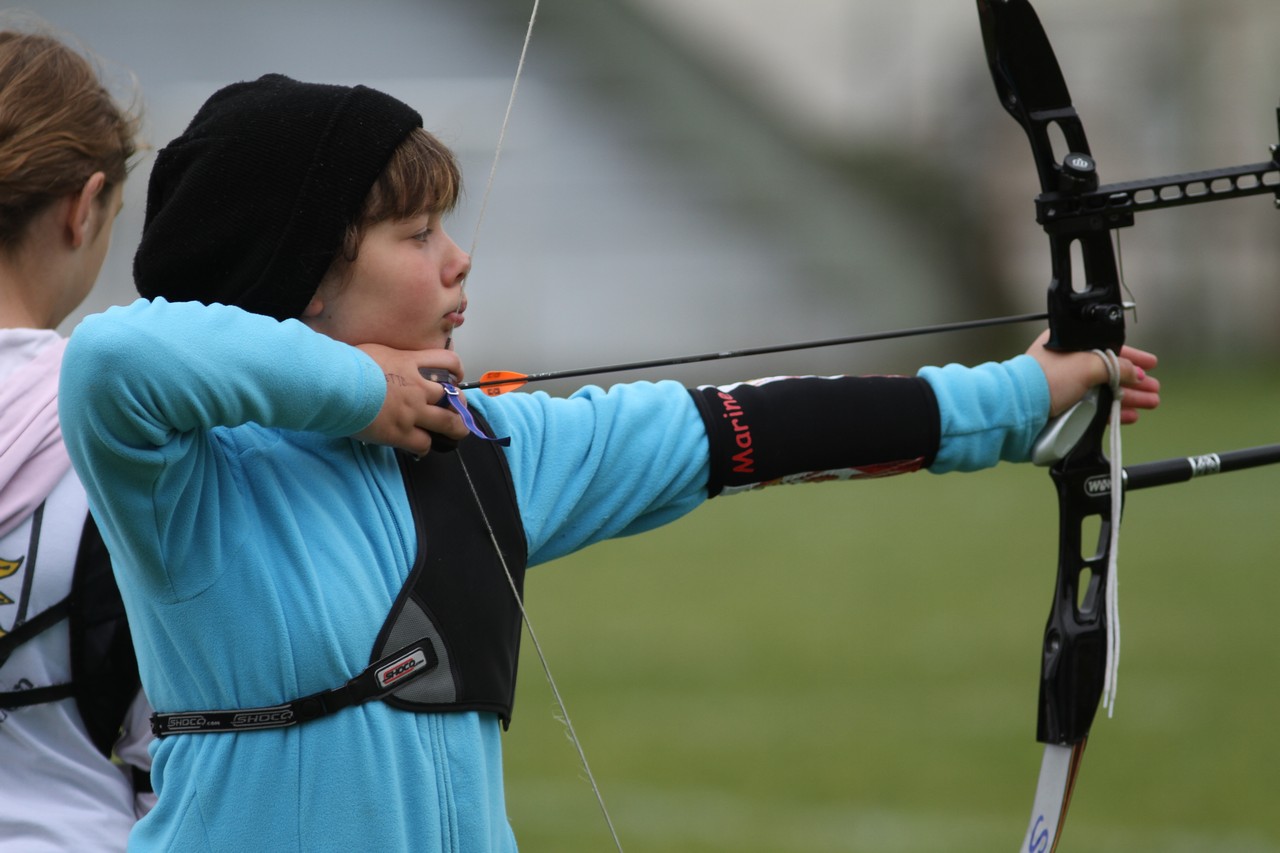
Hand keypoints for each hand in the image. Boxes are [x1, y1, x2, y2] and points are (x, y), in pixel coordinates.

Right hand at [352, 345, 469, 454]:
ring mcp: (411, 411)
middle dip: (460, 405)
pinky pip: (423, 444)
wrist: (334, 384)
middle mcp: (417, 388)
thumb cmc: (347, 364)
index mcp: (411, 363)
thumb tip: (388, 364)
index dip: (457, 370)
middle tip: (456, 410)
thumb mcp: (376, 351)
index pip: (448, 362)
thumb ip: (391, 359)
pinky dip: (424, 446)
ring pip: (448, 424)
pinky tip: (419, 446)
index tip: (455, 378)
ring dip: (456, 429)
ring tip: (455, 433)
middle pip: (455, 397)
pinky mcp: (400, 432)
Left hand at [1025, 330, 1160, 424]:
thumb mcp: (1088, 364)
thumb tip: (1137, 372)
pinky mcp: (1064, 409)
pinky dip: (1113, 412)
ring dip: (1129, 398)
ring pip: (1105, 392)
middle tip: (1154, 389)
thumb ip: (1116, 366)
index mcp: (1069, 345)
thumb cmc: (1044, 379)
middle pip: (1110, 372)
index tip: (1150, 363)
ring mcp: (1065, 388)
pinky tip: (1128, 416)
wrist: (1017, 409)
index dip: (1132, 356)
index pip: (1108, 347)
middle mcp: (1067, 365)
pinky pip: (1095, 409)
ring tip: (1150, 403)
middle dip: (1135, 381)